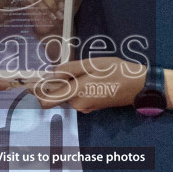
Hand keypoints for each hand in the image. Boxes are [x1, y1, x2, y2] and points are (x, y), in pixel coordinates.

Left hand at [24, 57, 143, 112]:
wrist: (140, 87)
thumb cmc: (117, 72)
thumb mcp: (92, 64)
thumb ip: (70, 69)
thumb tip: (51, 74)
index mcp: (76, 93)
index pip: (46, 101)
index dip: (37, 92)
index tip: (32, 82)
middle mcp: (78, 105)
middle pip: (57, 95)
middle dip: (59, 83)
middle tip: (74, 68)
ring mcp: (86, 108)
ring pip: (69, 95)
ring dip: (72, 84)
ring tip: (89, 72)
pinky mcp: (92, 107)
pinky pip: (79, 97)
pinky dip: (80, 88)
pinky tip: (94, 79)